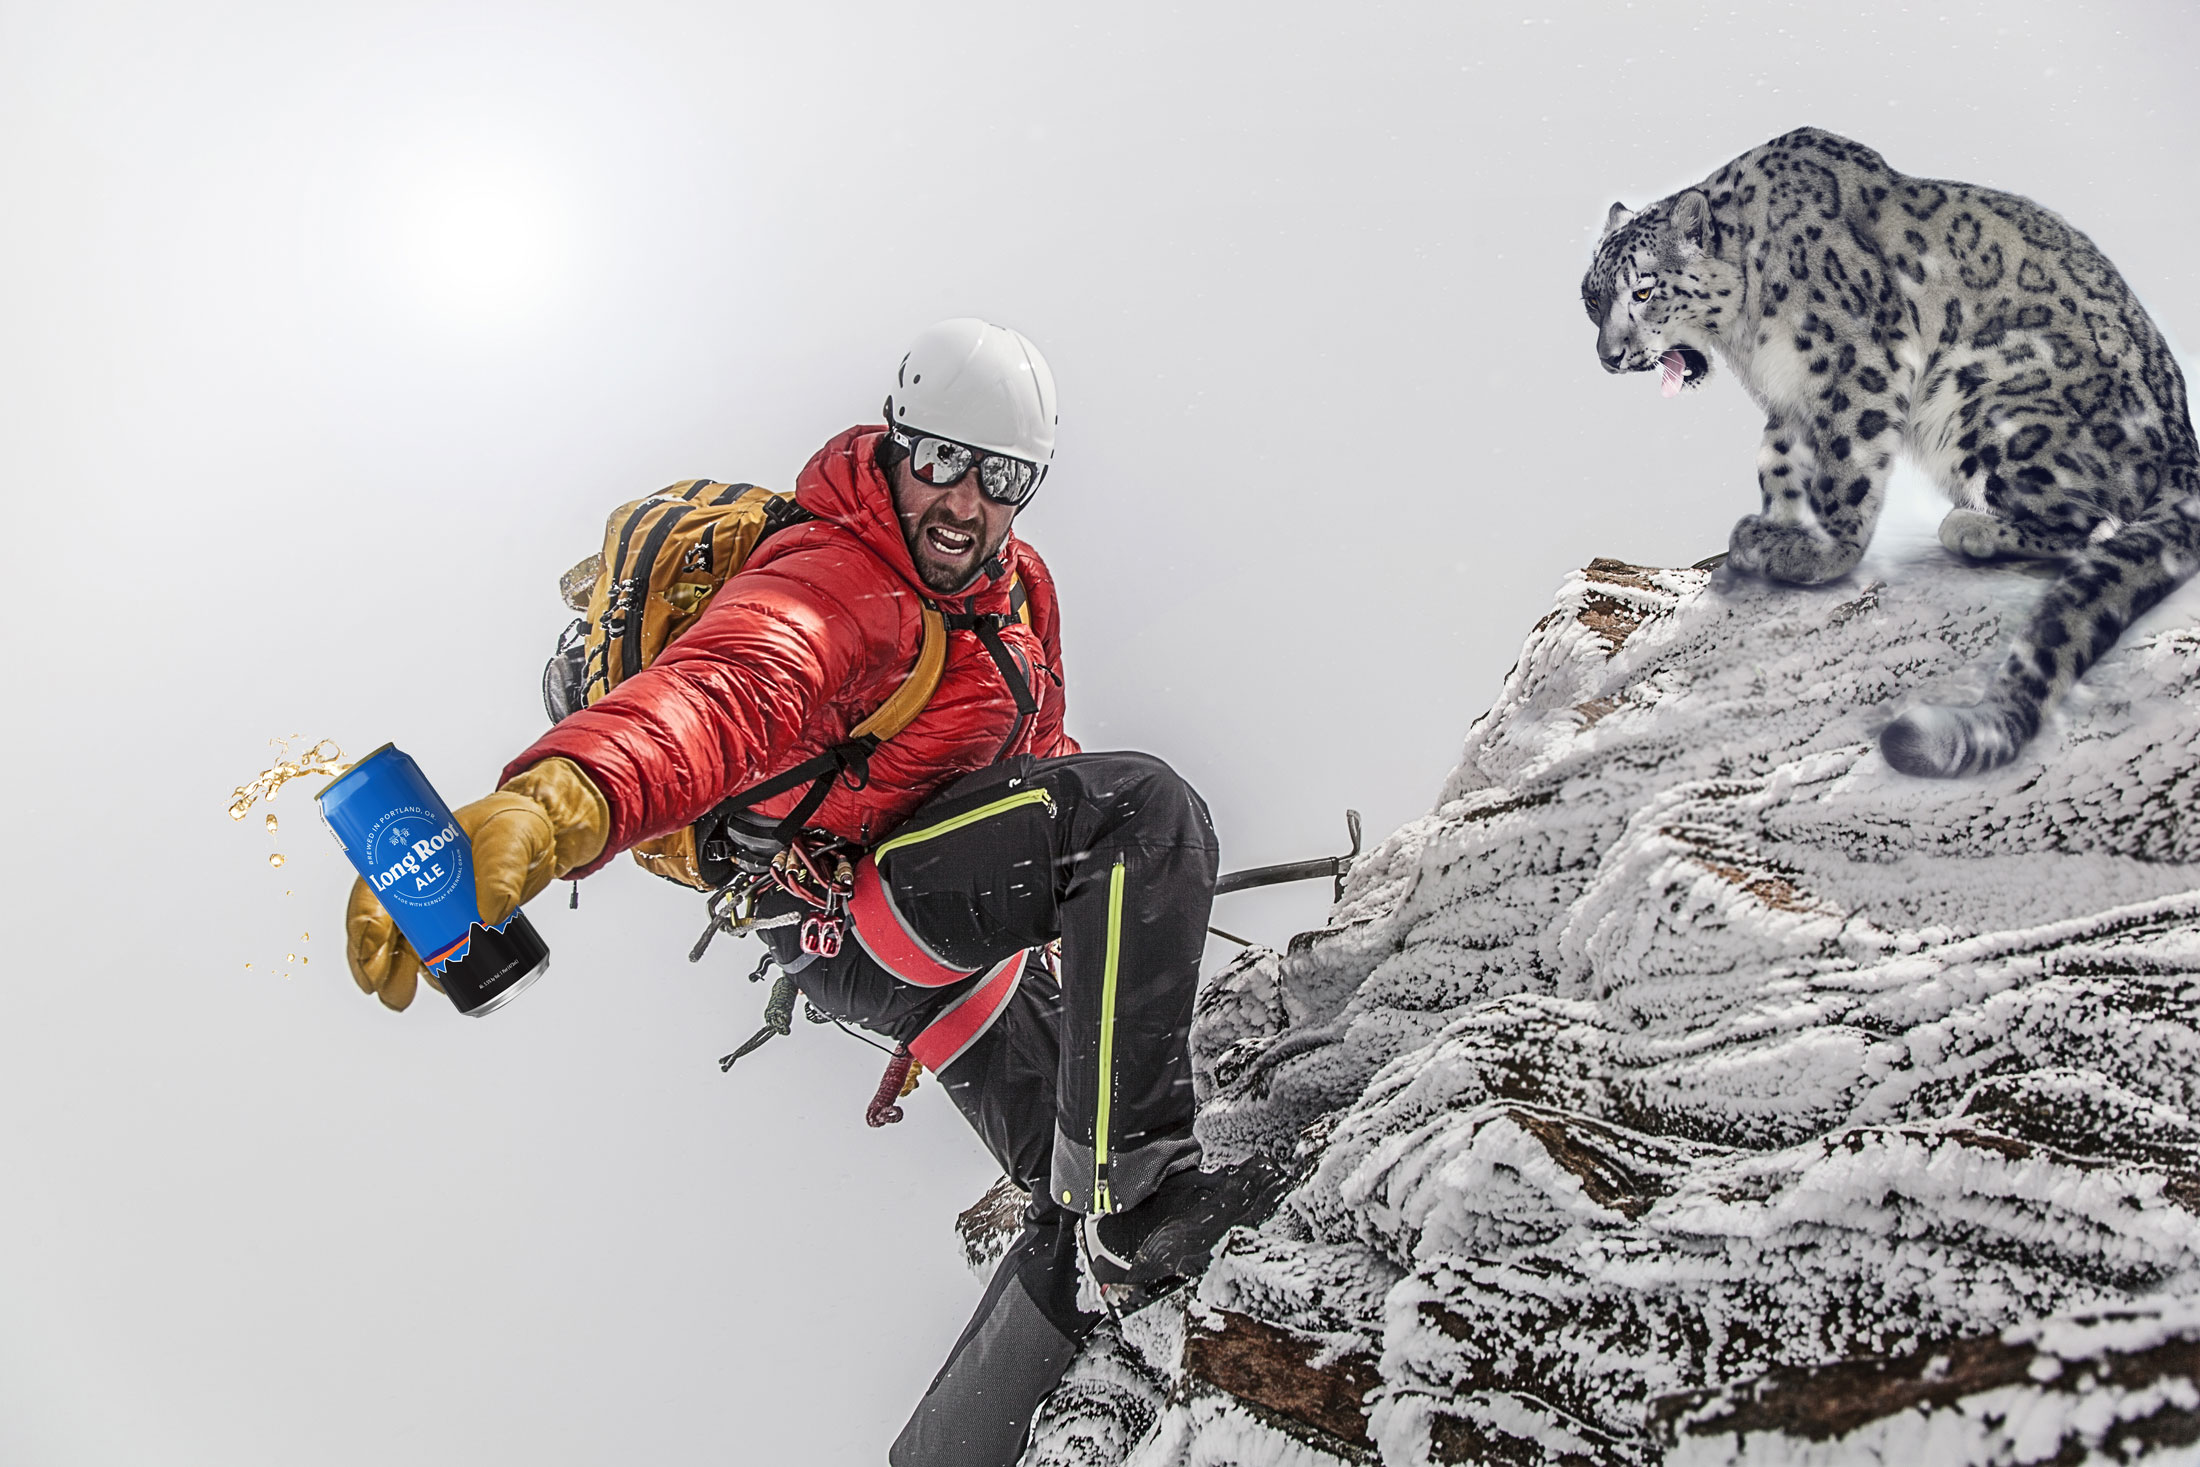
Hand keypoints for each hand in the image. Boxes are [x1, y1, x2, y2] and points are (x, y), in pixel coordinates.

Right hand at [345, 758, 607, 1010]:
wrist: (545, 836)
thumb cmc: (516, 824)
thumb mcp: (509, 837)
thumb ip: (501, 869)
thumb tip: (491, 913)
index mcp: (411, 854)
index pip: (374, 889)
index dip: (363, 921)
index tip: (370, 952)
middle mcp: (416, 883)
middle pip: (381, 925)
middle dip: (372, 960)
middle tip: (379, 986)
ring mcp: (436, 908)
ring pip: (404, 946)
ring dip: (397, 974)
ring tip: (401, 998)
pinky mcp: (458, 926)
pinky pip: (437, 954)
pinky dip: (434, 973)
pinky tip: (444, 985)